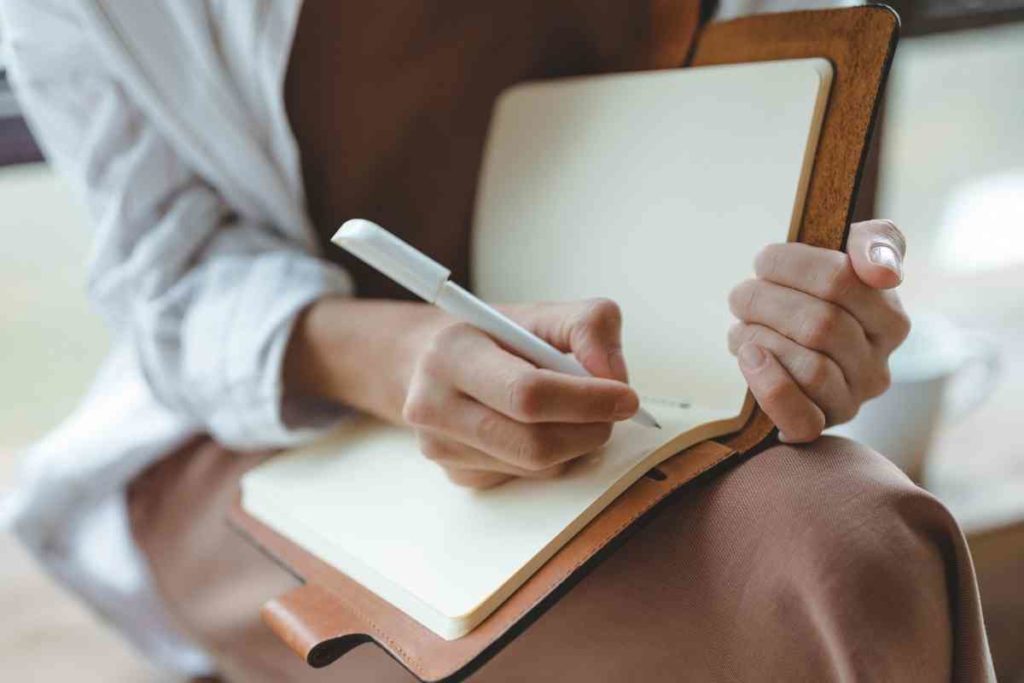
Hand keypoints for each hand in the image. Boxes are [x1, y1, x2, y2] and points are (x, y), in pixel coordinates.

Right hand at [401, 299, 638, 487]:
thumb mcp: (542, 314)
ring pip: (536, 468)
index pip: (527, 393)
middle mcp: (434, 405)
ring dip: (575, 445)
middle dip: (589, 431)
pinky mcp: (457, 477)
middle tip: (614, 412)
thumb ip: (589, 326)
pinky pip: (526, 480)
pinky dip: (552, 458)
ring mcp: (441, 448)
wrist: (437, 362)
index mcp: (452, 354)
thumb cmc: (495, 338)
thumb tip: (613, 375)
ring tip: (575, 412)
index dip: (586, 401)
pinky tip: (541, 428)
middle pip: (533, 445)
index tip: (626, 397)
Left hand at [727, 219, 910, 442]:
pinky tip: (748, 358)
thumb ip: (876, 243)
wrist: (785, 339)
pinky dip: (771, 389)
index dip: (791, 264)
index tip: (764, 261)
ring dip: (759, 338)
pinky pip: (802, 421)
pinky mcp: (817, 426)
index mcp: (891, 321)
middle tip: (742, 295)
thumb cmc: (818, 289)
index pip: (842, 280)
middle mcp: (877, 367)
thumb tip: (882, 270)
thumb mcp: (851, 252)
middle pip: (820, 325)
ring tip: (742, 326)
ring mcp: (849, 402)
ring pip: (810, 369)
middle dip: (766, 301)